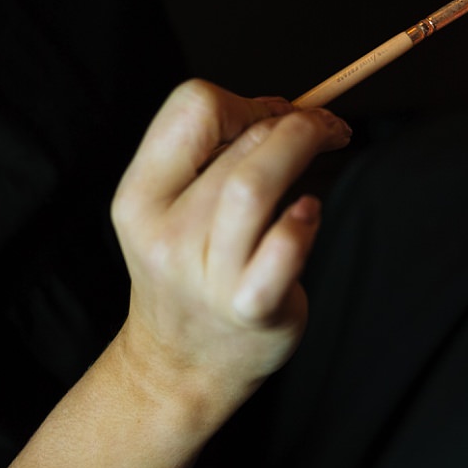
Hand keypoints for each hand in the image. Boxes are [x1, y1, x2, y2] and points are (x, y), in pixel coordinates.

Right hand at [8, 80, 349, 467]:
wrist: (180, 367)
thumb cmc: (192, 269)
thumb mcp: (174, 207)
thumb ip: (216, 153)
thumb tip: (284, 108)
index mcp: (141, 194)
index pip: (191, 106)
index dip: (245, 100)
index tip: (276, 114)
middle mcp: (165, 232)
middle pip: (238, 141)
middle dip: (293, 122)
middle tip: (323, 126)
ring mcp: (206, 274)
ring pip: (255, 185)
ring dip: (302, 152)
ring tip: (327, 150)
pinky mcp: (250, 306)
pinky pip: (283, 248)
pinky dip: (303, 222)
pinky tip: (310, 214)